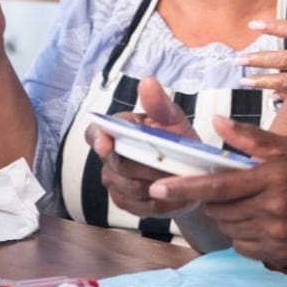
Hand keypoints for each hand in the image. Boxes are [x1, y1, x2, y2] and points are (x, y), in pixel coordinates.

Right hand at [87, 77, 201, 217]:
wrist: (192, 174)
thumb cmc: (179, 140)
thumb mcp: (175, 120)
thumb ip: (159, 104)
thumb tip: (147, 80)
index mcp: (119, 129)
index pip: (94, 132)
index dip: (97, 139)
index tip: (106, 146)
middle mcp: (109, 156)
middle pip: (118, 164)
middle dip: (147, 165)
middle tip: (174, 164)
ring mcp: (114, 181)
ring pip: (130, 186)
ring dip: (157, 184)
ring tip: (179, 179)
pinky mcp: (124, 202)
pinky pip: (139, 205)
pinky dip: (161, 201)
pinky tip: (176, 196)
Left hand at [148, 116, 286, 265]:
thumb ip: (249, 137)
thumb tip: (215, 121)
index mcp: (272, 177)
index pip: (219, 185)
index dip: (186, 187)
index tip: (159, 187)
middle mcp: (272, 208)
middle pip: (218, 209)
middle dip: (211, 198)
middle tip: (226, 187)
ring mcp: (274, 235)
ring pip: (227, 227)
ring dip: (225, 215)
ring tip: (246, 201)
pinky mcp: (275, 254)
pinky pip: (240, 245)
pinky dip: (239, 232)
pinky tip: (256, 219)